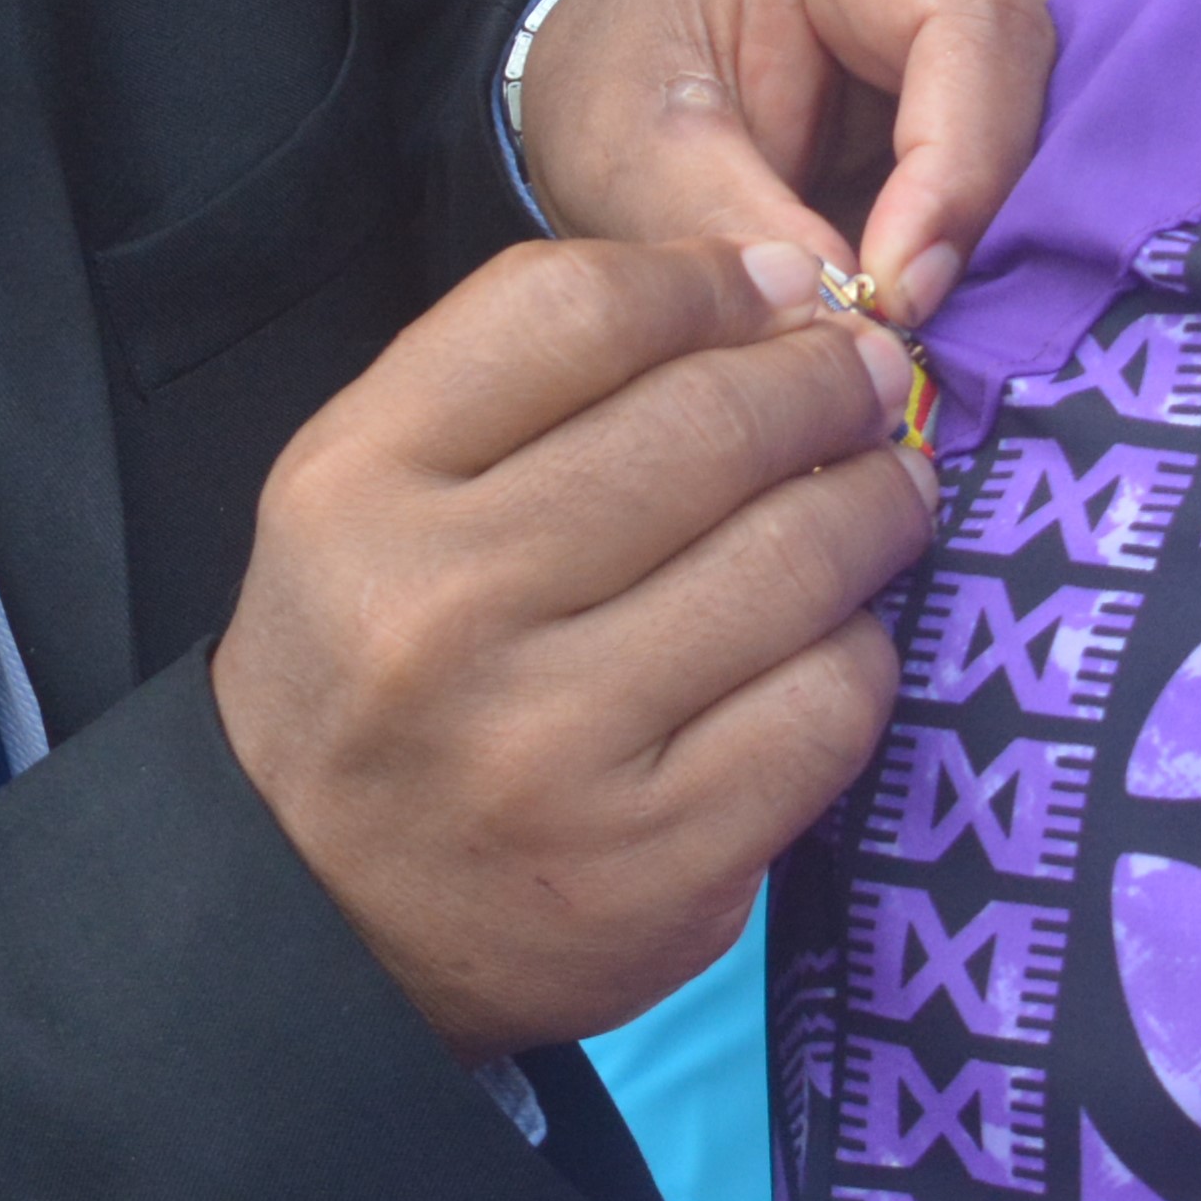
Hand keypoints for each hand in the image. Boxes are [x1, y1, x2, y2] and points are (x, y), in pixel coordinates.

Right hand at [213, 238, 930, 1056]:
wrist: (314, 917)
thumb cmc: (373, 659)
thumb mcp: (373, 481)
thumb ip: (534, 368)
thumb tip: (778, 293)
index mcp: (360, 488)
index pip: (577, 314)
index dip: (713, 283)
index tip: (784, 292)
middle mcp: (448, 610)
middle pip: (708, 427)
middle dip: (823, 383)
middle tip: (865, 382)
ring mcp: (558, 746)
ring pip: (795, 560)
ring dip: (876, 501)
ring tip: (886, 486)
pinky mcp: (661, 862)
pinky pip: (830, 706)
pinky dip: (859, 646)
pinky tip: (836, 633)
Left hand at [516, 0, 1086, 325]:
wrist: (625, 76)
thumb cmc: (623, 90)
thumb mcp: (636, 162)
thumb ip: (742, 233)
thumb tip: (861, 331)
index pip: (971, 22)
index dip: (961, 171)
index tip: (902, 296)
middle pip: (1068, 50)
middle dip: (1031, 197)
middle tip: (971, 325)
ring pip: (1102, 92)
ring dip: (1059, 211)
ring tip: (994, 319)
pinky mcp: (1030, 52)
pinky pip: (1087, 131)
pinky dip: (1058, 217)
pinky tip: (1012, 297)